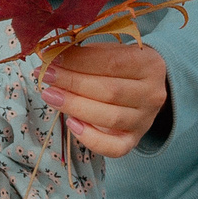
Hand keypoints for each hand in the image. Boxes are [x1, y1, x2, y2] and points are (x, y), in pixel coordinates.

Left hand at [39, 38, 167, 158]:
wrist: (144, 87)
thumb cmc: (120, 64)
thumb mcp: (109, 50)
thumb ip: (85, 53)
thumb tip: (51, 55)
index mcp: (150, 64)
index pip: (112, 62)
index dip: (79, 61)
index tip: (53, 58)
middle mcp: (152, 94)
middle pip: (109, 91)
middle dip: (72, 83)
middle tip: (45, 75)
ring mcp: (145, 120)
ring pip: (110, 118)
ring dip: (75, 106)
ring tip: (50, 95)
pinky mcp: (135, 140)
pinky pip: (115, 148)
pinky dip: (91, 139)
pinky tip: (71, 123)